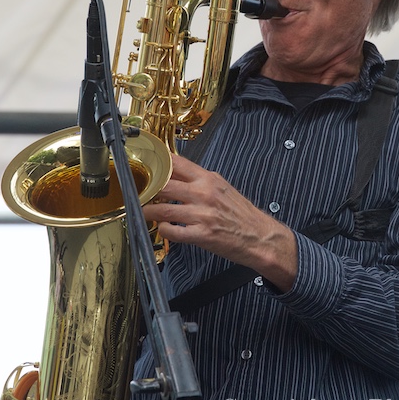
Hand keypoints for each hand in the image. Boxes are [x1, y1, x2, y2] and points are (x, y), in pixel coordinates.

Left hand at [143, 154, 298, 291]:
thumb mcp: (222, 188)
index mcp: (209, 179)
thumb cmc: (242, 214)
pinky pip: (172, 231)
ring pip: (162, 209)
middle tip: (138, 192)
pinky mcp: (202, 234)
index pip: (176, 163)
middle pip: (164, 184)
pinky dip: (163, 230)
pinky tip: (164, 229)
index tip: (144, 166)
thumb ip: (200, 181)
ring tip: (143, 213)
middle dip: (147, 189)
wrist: (260, 236)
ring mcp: (202, 214)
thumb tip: (176, 175)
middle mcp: (204, 193)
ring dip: (148, 212)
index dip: (156, 163)